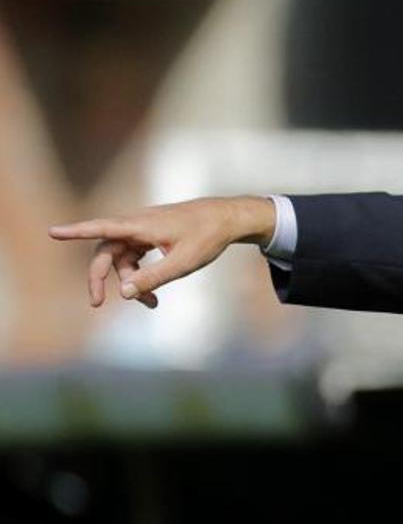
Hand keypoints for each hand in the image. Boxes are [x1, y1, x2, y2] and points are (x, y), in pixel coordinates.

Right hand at [48, 196, 274, 308]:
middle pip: (106, 251)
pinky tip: (153, 294)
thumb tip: (124, 293)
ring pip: (123, 258)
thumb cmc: (208, 237)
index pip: (102, 228)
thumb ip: (153, 278)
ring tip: (152, 305)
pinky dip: (141, 275)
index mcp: (142, 225)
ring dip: (130, 282)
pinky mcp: (152, 235)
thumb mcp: (183, 263)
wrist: (229, 218)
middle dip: (101, 277)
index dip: (76, 231)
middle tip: (97, 303)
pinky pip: (136, 256)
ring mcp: (144, 229)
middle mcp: (138, 224)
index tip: (53, 232)